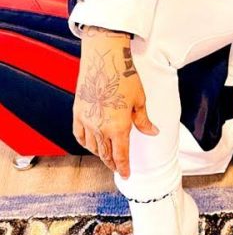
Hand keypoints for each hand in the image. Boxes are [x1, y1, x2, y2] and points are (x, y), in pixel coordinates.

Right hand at [72, 27, 158, 177]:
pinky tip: (91, 143)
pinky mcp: (77, 113)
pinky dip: (86, 143)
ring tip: (106, 155)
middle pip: (105, 154)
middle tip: (118, 168)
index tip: (126, 175)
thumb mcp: (139, 100)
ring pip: (92, 147)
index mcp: (118, 127)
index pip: (121, 155)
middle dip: (112, 163)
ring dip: (100, 154)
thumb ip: (143, 120)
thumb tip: (153, 132)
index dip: (123, 167)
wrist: (103, 60)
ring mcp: (87, 121)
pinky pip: (79, 135)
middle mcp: (100, 128)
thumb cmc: (124, 77)